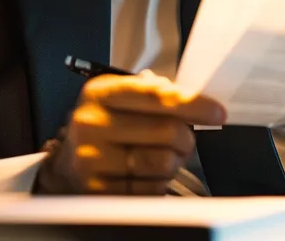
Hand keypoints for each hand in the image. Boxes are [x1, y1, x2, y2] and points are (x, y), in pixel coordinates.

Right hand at [35, 71, 225, 194]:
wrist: (68, 164)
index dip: (192, 103)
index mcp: (100, 93)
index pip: (156, 96)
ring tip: (164, 157)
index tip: (216, 112)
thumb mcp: (118, 99)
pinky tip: (148, 174)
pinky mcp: (99, 189)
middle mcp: (92, 123)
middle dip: (186, 137)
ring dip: (174, 161)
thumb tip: (194, 98)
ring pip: (162, 162)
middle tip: (184, 139)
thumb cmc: (102, 128)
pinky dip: (159, 183)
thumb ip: (152, 94)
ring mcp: (93, 158)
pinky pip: (151, 189)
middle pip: (167, 131)